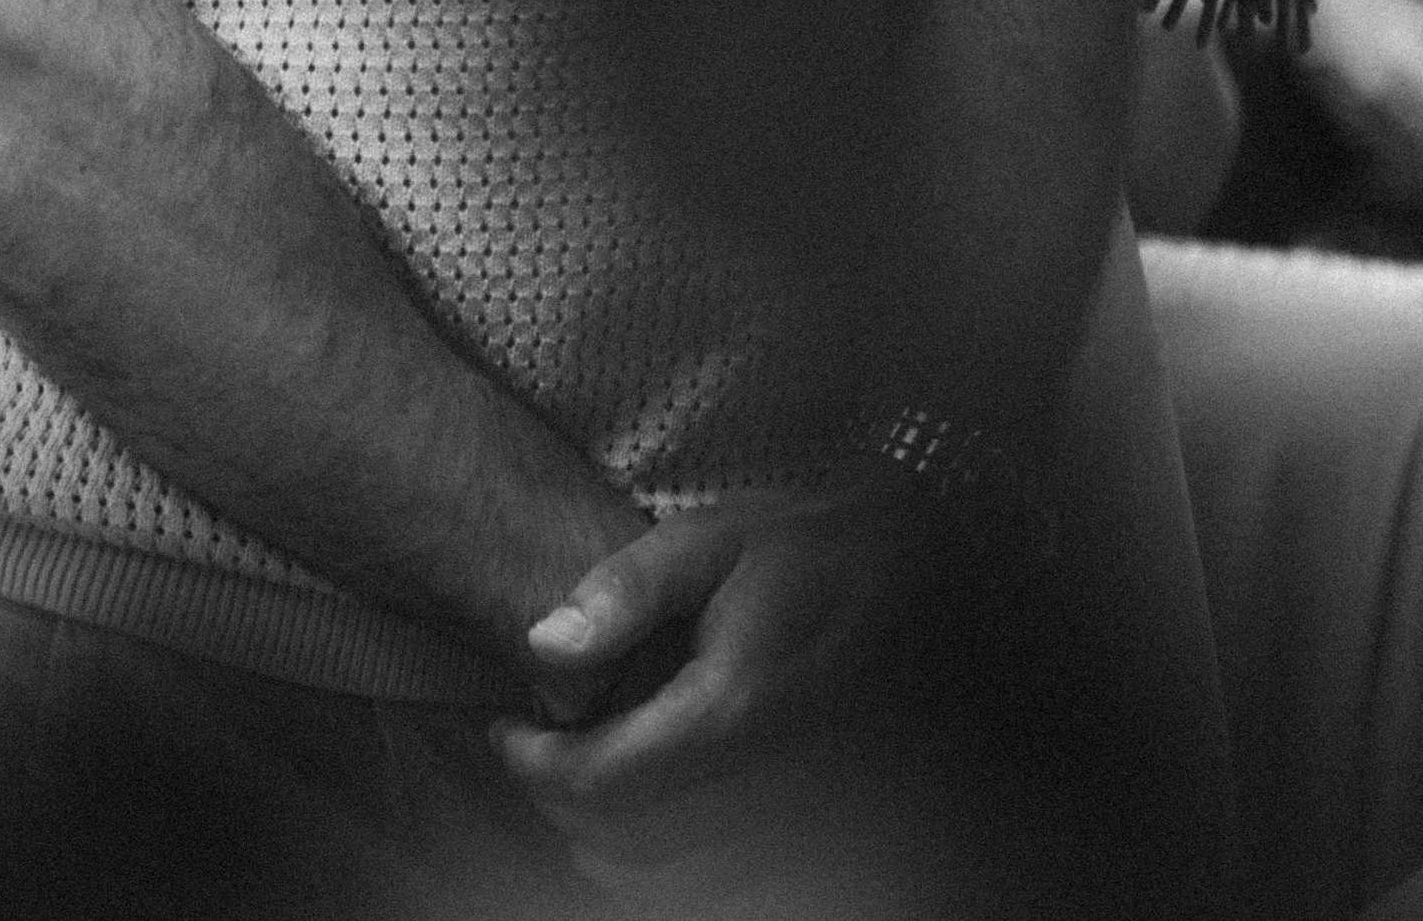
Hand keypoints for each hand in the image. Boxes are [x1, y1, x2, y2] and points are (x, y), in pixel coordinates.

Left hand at [494, 488, 929, 861]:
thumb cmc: (809, 551)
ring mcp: (795, 828)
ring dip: (601, 837)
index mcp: (735, 711)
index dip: (533, 765)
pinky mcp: (812, 844)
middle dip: (558, 799)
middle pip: (620, 844)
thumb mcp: (713, 537)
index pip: (601, 782)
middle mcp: (769, 790)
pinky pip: (710, 886)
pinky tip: (647, 797)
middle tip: (536, 744)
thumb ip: (625, 590)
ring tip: (585, 766)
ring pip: (661, 881)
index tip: (505, 726)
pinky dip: (659, 861)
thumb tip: (541, 645)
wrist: (917, 584)